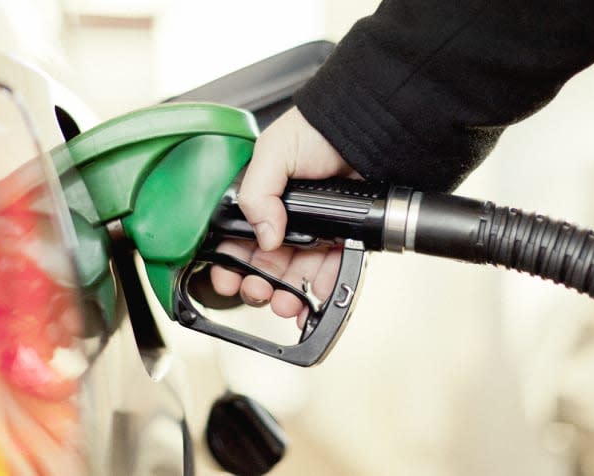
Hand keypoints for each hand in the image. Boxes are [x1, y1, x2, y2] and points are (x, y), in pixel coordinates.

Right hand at [210, 107, 358, 327]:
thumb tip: (264, 236)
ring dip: (286, 294)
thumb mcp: (272, 152)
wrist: (365, 128)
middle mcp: (284, 218)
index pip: (236, 239)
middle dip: (257, 285)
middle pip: (264, 264)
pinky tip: (314, 295)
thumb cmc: (317, 129)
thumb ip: (257, 193)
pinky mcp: (341, 237)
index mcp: (260, 199)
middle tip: (258, 292)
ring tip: (285, 304)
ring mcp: (313, 230)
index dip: (229, 264)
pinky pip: (329, 269)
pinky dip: (321, 287)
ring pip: (294, 273)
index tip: (227, 280)